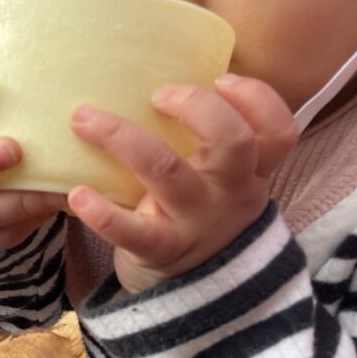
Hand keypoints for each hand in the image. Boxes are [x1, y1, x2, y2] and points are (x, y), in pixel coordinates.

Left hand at [67, 74, 297, 294]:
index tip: (220, 79)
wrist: (193, 293)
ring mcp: (196, 223)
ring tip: (84, 119)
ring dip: (123, 138)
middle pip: (233, 142)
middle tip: (158, 94)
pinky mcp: (161, 250)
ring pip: (168, 173)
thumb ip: (206, 136)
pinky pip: (133, 232)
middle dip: (196, 107)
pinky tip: (77, 195)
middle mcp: (229, 193)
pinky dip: (102, 213)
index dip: (256, 99)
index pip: (279, 131)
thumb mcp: (217, 178)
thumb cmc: (195, 211)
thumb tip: (159, 64)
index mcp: (248, 170)